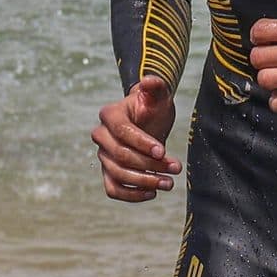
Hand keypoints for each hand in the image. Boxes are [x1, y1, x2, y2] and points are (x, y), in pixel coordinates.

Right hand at [92, 74, 179, 201]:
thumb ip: (155, 86)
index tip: (163, 152)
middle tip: (175, 169)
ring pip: (118, 174)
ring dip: (145, 182)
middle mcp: (101, 135)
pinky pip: (113, 189)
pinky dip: (131, 195)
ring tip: (169, 183)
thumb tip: (149, 81)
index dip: (142, 142)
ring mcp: (103, 156)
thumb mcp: (159, 96)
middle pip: (121, 155)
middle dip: (149, 165)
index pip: (122, 131)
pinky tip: (152, 193)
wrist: (150, 124)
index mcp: (110, 114)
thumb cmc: (153, 108)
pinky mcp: (108, 173)